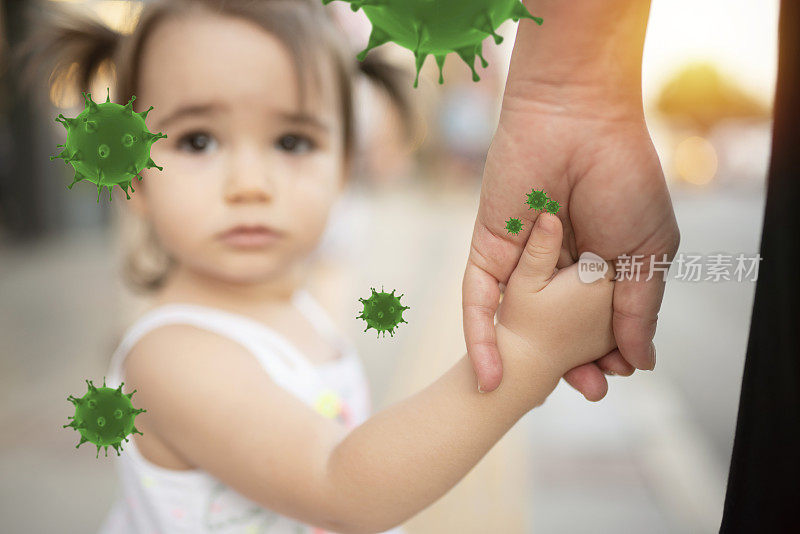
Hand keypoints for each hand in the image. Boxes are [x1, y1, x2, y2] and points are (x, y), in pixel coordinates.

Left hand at [464, 99, 678, 396]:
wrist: (579, 121)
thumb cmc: (623, 178)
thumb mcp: (646, 251)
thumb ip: (637, 306)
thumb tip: (641, 361)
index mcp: (599, 267)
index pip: (597, 324)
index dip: (604, 353)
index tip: (611, 376)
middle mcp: (558, 269)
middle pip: (556, 329)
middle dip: (569, 363)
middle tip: (586, 389)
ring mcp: (521, 262)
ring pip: (517, 322)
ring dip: (524, 359)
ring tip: (533, 393)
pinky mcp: (488, 251)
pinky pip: (479, 301)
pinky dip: (482, 337)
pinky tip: (490, 375)